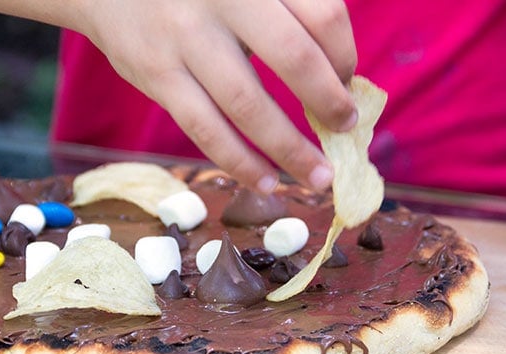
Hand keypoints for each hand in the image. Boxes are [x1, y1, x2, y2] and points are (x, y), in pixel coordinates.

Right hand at [76, 0, 357, 192]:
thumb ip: (284, 8)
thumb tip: (336, 71)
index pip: (322, 15)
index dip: (345, 55)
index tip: (348, 79)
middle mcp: (221, 0)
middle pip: (294, 57)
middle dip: (329, 101)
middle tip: (346, 127)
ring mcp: (184, 40)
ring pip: (248, 105)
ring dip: (291, 148)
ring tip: (319, 176)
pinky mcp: (157, 76)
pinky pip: (205, 129)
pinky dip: (240, 162)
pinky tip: (267, 182)